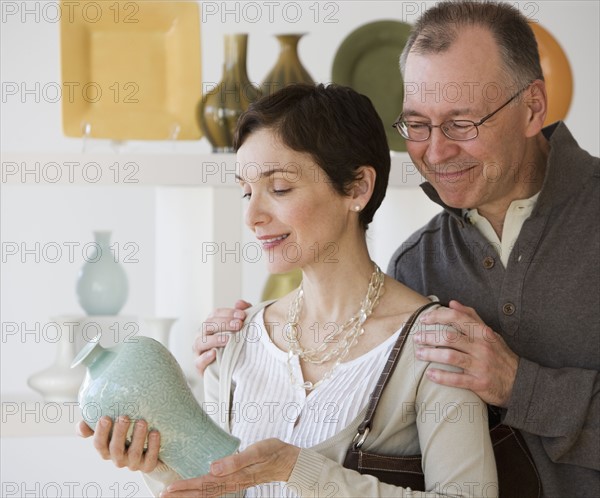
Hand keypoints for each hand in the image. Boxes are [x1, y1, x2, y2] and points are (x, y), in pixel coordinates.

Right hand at [77, 416, 160, 472]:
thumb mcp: (110, 428)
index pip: (99, 444)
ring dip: (137, 437)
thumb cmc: (125, 433)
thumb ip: (93, 425)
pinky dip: (153, 446)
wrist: (148, 448)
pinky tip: (155, 432)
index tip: (105, 417)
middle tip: (124, 417)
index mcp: (106, 450)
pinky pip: (150, 459)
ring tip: (142, 421)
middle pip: (115, 449)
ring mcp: (133, 463)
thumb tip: (80, 426)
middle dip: (119, 433)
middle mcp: (118, 459)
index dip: (101, 432)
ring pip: (133, 454)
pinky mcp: (148, 466)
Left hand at [161, 438, 299, 497]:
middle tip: (162, 496)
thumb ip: (236, 460)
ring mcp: (234, 483)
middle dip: (182, 495)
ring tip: (173, 495)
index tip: (169, 489)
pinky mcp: (236, 480)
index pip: (204, 484)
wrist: (288, 461)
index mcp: (234, 477)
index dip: (185, 487)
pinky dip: (201, 492)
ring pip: (207, 493)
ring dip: (189, 495)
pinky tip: (195, 490)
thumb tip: (213, 467)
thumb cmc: (273, 453)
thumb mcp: (257, 452)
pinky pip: (214, 489)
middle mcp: (232, 483)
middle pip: (202, 493)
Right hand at [193, 300, 251, 375]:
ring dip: (214, 339)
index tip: (242, 316)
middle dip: (224, 323)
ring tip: (228, 339)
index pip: (215, 314)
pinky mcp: (199, 367)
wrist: (232, 371)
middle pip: (208, 325)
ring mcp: (199, 351)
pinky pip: (198, 362)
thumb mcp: (241, 329)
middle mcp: (202, 335)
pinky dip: (205, 357)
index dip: (228, 313)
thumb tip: (240, 303)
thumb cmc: (235, 346)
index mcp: (210, 325)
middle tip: (239, 325)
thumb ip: (242, 314)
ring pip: (200, 342)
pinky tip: (214, 354)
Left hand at [414, 300, 518, 406]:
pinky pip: (456, 379)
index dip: (437, 316)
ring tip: (418, 354)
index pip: (456, 318)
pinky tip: (429, 374)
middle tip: (415, 338)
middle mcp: (481, 346)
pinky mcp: (479, 383)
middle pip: (449, 337)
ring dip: (430, 354)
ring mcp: (480, 365)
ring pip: (450, 356)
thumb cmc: (499, 355)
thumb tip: (452, 303)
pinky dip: (441, 376)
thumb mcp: (489, 333)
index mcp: (482, 332)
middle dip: (429, 337)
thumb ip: (471, 317)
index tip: (423, 319)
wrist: (520, 382)